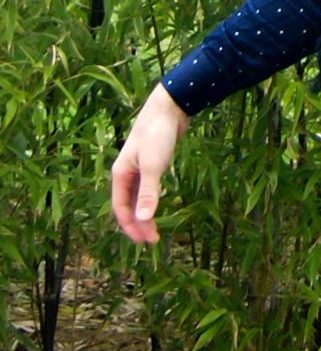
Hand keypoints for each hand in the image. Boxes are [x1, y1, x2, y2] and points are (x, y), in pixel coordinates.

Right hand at [111, 85, 189, 243]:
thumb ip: (149, 192)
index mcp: (120, 174)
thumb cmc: (157, 135)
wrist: (169, 108)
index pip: (121, 207)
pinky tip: (156, 206)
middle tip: (154, 241)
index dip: (131, 226)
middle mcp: (125, 172)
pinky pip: (145, 188)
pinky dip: (149, 200)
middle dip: (139, 224)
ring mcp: (137, 168)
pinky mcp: (150, 163)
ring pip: (137, 197)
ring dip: (144, 214)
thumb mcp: (153, 166)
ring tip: (155, 229)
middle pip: (128, 204)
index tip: (144, 242)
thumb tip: (145, 218)